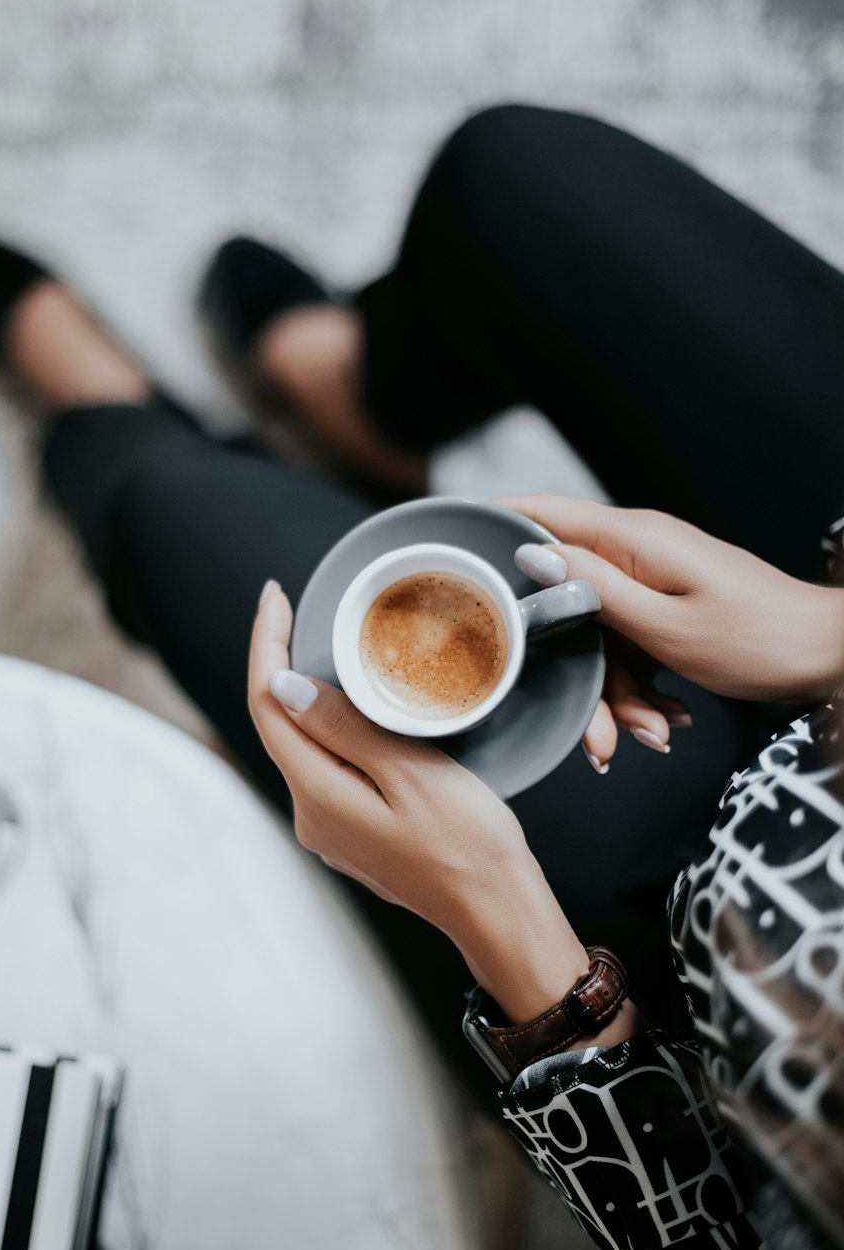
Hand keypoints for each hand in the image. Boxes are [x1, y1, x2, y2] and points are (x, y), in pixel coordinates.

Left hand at [248, 579, 594, 1022]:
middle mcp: (311, 815)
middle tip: (297, 608)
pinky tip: (354, 706)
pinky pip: (327, 766)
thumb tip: (284, 685)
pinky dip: (331, 726)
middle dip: (280, 661)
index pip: (268, 704)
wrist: (497, 912)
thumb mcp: (411, 774)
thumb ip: (344, 727)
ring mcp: (331, 829)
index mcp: (318, 795)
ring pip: (304, 745)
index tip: (273, 596)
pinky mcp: (353, 834)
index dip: (265, 643)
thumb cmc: (470, 846)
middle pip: (279, 723)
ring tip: (323, 644)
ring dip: (306, 694)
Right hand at [503, 496, 843, 771]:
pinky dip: (642, 691)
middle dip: (572, 671)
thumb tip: (530, 555)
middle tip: (596, 733)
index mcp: (632, 540)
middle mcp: (636, 551)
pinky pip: (627, 647)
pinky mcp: (665, 608)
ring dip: (618, 696)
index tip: (444, 549)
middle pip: (564, 599)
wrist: (826, 655)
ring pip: (596, 637)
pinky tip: (668, 721)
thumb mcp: (664, 623)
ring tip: (652, 735)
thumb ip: (592, 589)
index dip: (490, 527)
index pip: (541, 514)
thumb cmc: (758, 637)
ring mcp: (651, 580)